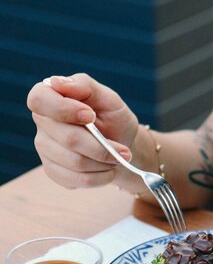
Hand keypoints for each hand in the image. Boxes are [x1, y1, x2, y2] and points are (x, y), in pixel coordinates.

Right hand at [27, 74, 138, 188]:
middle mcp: (43, 123)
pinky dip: (100, 178)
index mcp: (50, 97)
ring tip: (118, 159)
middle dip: (101, 147)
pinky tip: (108, 170)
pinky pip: (76, 180)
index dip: (64, 109)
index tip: (91, 116)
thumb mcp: (108, 98)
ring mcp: (45, 149)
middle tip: (123, 151)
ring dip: (104, 163)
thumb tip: (57, 82)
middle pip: (68, 138)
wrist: (122, 146)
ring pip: (75, 162)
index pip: (39, 100)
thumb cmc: (113, 118)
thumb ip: (85, 86)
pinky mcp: (54, 171)